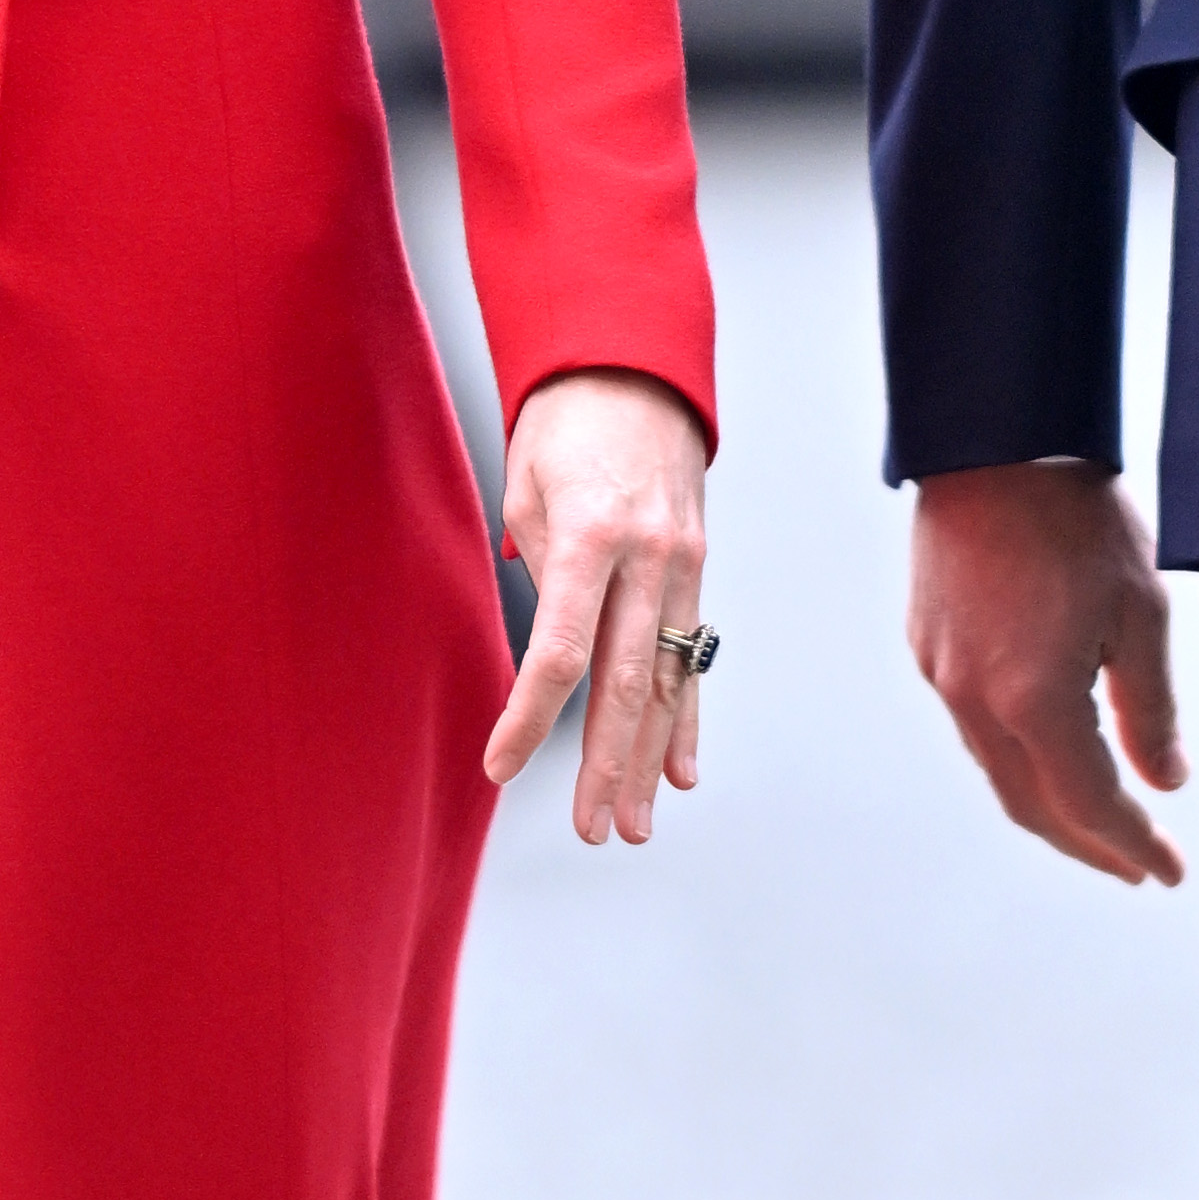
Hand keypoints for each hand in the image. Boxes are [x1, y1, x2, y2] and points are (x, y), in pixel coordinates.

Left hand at [487, 370, 711, 847]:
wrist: (636, 368)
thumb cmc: (561, 425)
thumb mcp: (525, 488)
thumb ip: (537, 574)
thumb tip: (544, 652)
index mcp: (588, 535)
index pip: (561, 650)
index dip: (531, 717)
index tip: (501, 768)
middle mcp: (646, 556)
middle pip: (626, 681)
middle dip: (609, 765)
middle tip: (595, 831)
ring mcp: (683, 563)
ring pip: (668, 679)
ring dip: (650, 759)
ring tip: (635, 825)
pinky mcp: (698, 566)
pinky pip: (693, 653)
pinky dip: (686, 717)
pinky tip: (681, 771)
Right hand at [907, 462, 1187, 886]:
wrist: (992, 443)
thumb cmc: (1075, 517)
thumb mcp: (1141, 611)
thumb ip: (1151, 709)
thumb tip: (1164, 783)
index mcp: (1033, 699)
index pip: (1089, 804)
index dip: (1132, 845)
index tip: (1169, 871)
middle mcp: (975, 701)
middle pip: (1033, 807)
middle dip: (1088, 845)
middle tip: (1137, 865)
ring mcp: (942, 675)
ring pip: (998, 771)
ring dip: (1051, 806)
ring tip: (1100, 820)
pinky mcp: (928, 647)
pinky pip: (974, 728)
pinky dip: (1019, 759)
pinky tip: (1050, 751)